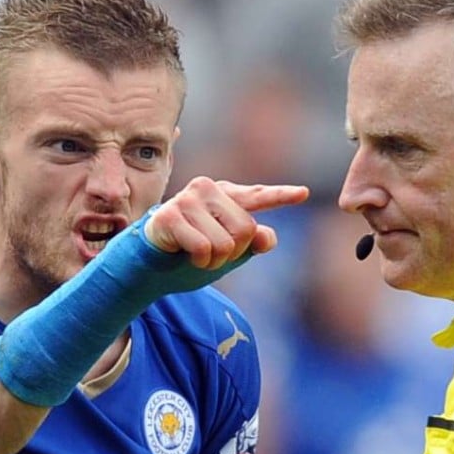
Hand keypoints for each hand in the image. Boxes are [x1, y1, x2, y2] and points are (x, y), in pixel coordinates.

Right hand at [144, 177, 310, 269]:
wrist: (150, 264)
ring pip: (226, 243)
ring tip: (196, 254)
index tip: (303, 193)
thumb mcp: (228, 253)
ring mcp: (188, 199)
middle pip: (246, 230)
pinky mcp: (171, 214)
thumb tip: (268, 236)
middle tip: (210, 254)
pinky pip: (204, 248)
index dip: (281, 196)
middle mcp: (208, 189)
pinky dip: (199, 261)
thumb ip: (251, 244)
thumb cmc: (190, 253)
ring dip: (214, 261)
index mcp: (226, 195)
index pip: (258, 196)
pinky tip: (184, 254)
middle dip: (232, 253)